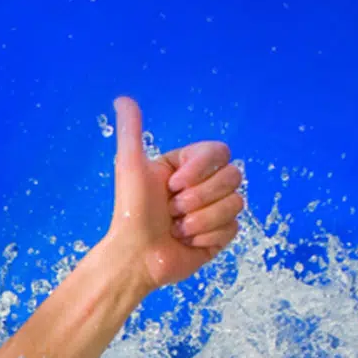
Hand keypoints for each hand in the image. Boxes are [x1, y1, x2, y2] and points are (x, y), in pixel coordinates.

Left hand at [103, 97, 244, 293]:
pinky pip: (232, 227)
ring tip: (175, 229)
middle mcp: (204, 185)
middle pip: (234, 176)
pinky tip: (186, 242)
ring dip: (199, 220)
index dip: (200, 170)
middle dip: (198, 198)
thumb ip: (131, 131)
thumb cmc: (129, 212)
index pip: (221, 152)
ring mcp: (215, 210)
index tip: (172, 186)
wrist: (133, 258)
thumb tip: (122, 99)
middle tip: (171, 211)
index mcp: (188, 166)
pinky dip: (205, 237)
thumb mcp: (130, 166)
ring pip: (235, 203)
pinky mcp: (220, 235)